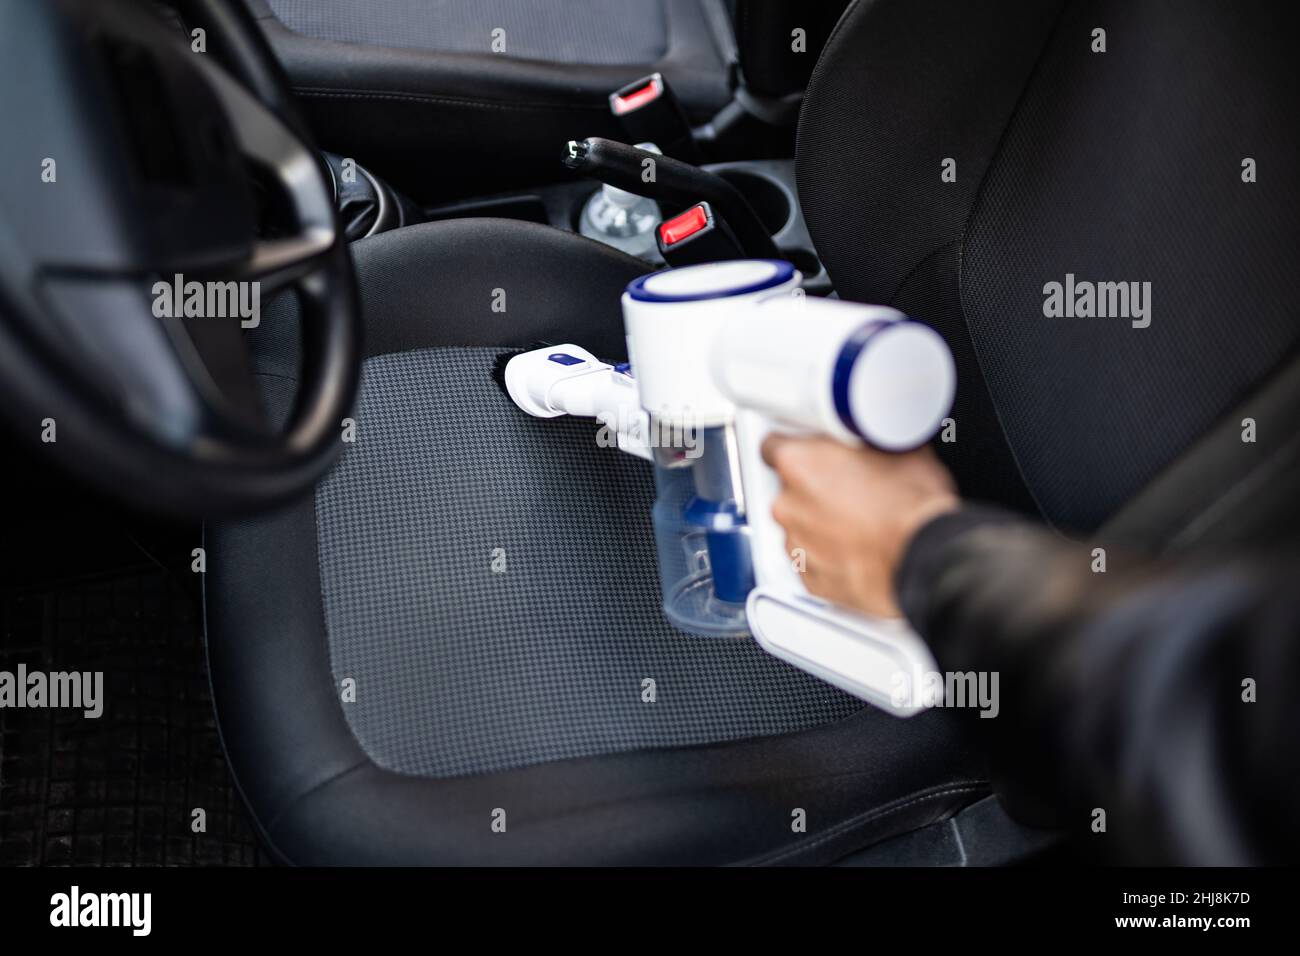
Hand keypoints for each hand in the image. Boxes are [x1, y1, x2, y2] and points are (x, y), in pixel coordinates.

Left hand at [761, 435, 958, 617]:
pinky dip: (828, 554)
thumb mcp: (895, 447)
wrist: (927, 558)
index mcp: (798, 463)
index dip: (797, 446)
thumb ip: (865, 438)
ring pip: (799, 525)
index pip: (773, 445)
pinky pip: (811, 559)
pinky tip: (857, 547)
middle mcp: (788, 504)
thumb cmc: (912, 506)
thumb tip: (871, 434)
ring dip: (820, 521)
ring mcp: (796, 543)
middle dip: (813, 486)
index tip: (812, 450)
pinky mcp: (810, 577)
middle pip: (788, 487)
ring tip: (859, 521)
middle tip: (850, 486)